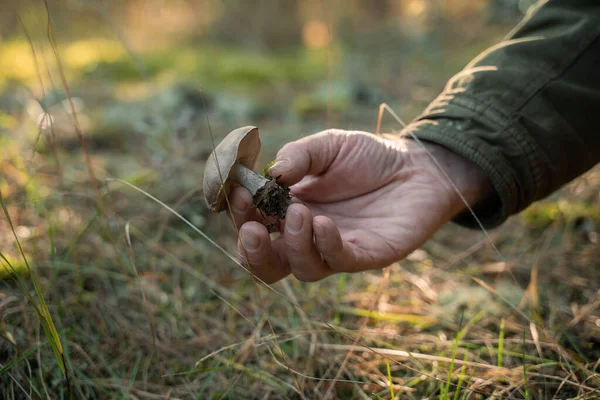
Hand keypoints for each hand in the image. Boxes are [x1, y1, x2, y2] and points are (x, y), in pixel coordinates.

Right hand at [228, 129, 492, 282]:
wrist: (419, 165)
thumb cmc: (370, 156)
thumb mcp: (328, 146)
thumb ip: (298, 156)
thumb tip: (271, 175)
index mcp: (289, 208)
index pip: (253, 222)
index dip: (240, 213)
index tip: (240, 193)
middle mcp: (306, 234)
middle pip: (267, 261)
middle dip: (252, 249)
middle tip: (251, 228)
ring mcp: (333, 248)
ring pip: (300, 268)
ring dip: (293, 245)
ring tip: (300, 213)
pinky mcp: (364, 255)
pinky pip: (337, 261)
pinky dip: (325, 246)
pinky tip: (324, 223)